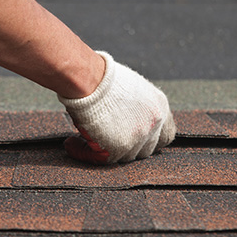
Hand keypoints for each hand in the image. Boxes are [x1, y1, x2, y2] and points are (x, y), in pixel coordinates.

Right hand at [58, 52, 175, 163]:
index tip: (135, 138)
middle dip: (128, 147)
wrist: (89, 79)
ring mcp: (137, 138)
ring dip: (105, 150)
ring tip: (84, 140)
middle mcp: (153, 125)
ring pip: (124, 157)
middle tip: (106, 140)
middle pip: (146, 150)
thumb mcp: (131, 88)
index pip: (166, 136)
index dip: (150, 140)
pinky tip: (71, 144)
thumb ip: (137, 107)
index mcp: (159, 108)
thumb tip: (126, 117)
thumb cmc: (102, 77)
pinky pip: (100, 160)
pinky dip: (83, 153)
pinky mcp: (117, 149)